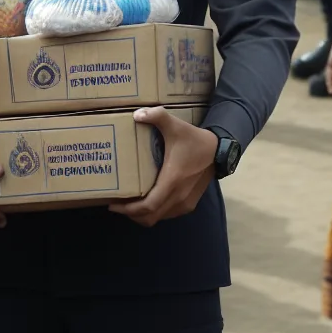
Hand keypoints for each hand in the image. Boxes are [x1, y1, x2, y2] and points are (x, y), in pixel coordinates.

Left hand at [109, 107, 216, 226]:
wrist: (218, 151)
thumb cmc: (194, 140)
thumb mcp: (175, 125)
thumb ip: (157, 116)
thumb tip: (136, 114)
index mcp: (172, 181)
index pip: (148, 206)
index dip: (128, 209)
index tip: (112, 205)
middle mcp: (178, 197)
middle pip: (150, 217)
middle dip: (131, 214)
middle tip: (116, 204)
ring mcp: (184, 203)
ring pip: (158, 218)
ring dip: (142, 214)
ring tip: (128, 202)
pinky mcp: (189, 204)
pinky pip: (167, 214)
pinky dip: (154, 212)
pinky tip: (146, 200)